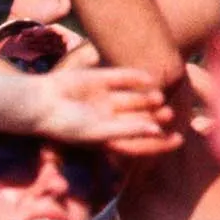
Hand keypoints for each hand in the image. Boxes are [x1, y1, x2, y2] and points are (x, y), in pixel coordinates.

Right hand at [27, 66, 181, 156]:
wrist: (39, 102)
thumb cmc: (66, 125)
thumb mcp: (99, 132)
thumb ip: (128, 130)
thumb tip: (157, 131)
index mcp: (108, 137)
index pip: (139, 142)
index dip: (160, 142)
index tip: (179, 139)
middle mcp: (108, 118)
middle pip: (140, 118)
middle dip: (155, 117)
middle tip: (168, 112)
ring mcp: (104, 98)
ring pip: (134, 98)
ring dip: (147, 98)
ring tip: (157, 97)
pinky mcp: (98, 79)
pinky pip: (122, 77)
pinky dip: (135, 77)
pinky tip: (147, 78)